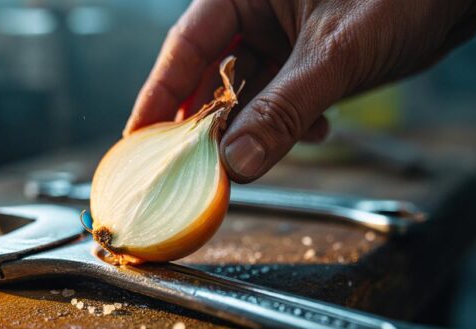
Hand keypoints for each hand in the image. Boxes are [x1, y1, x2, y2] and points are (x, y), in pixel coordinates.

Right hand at [125, 0, 475, 182]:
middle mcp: (258, 12)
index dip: (158, 95)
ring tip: (261, 151)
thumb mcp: (336, 55)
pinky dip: (286, 121)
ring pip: (247, 92)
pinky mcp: (307, 58)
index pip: (185, 47)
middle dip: (209, 122)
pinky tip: (312, 127)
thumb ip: (283, 110)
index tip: (138, 139)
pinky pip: (279, 98)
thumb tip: (237, 162)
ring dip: (253, 127)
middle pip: (211, 74)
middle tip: (195, 166)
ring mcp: (283, 36)